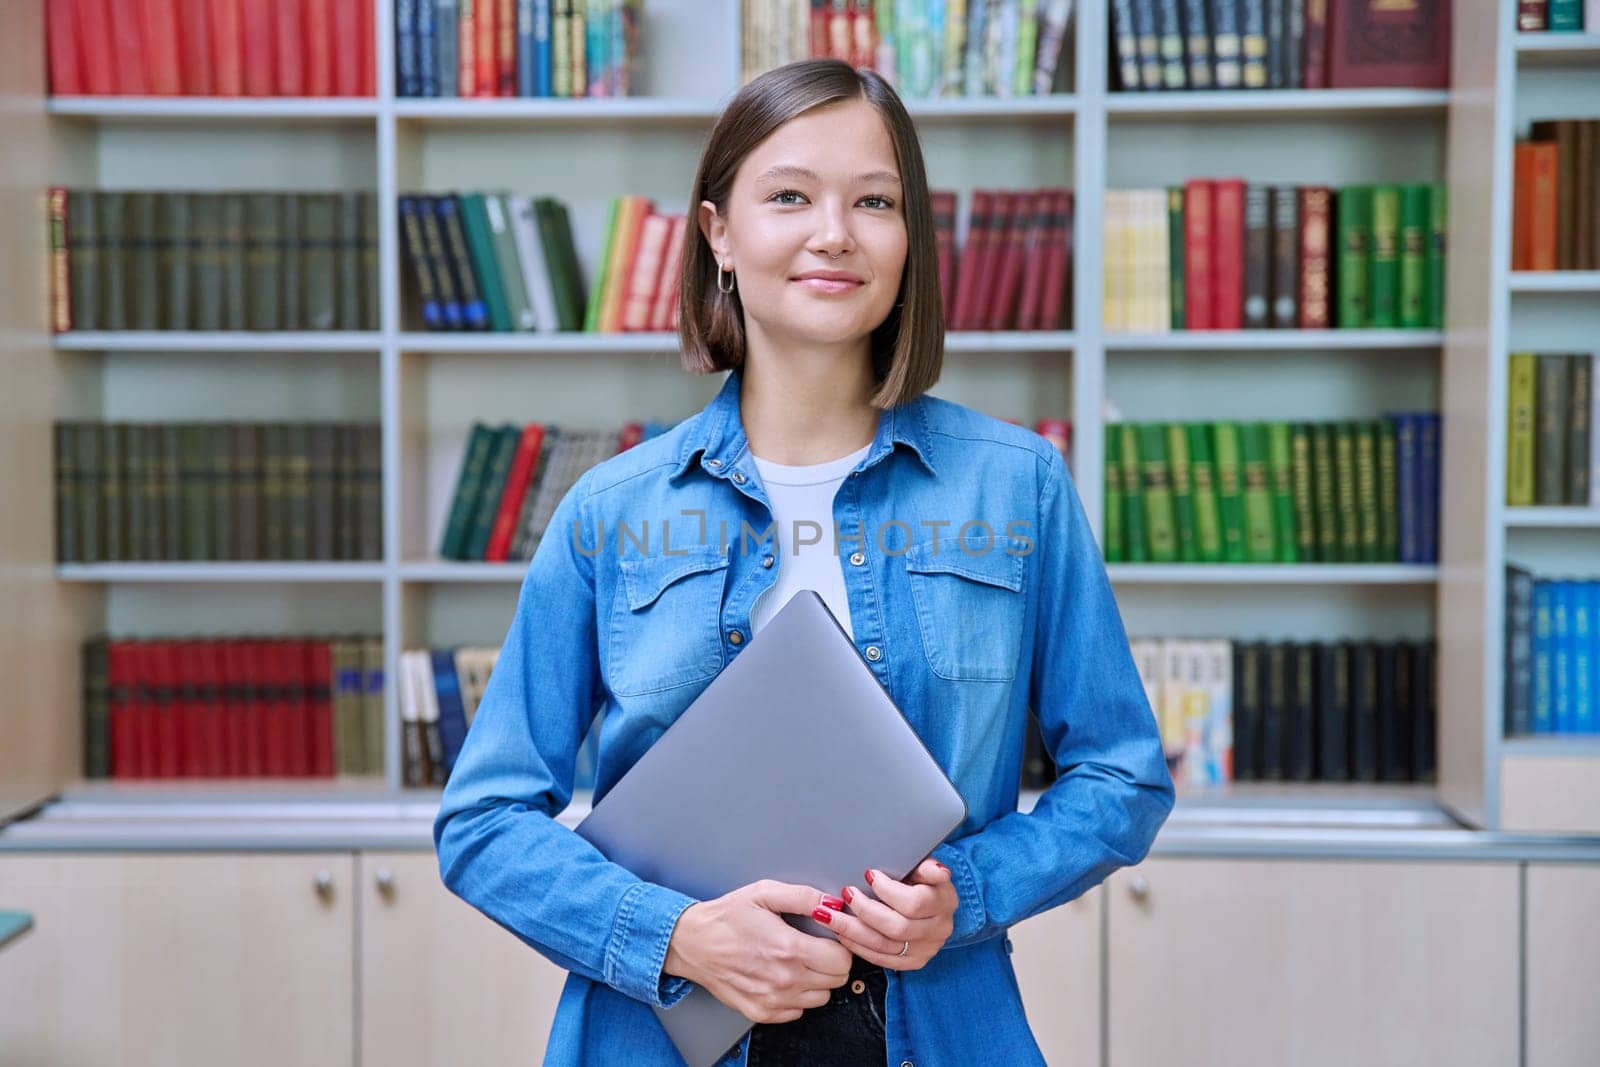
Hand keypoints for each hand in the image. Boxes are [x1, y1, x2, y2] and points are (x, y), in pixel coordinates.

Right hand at [662, 879, 852, 1023]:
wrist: (691, 943)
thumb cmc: (726, 917)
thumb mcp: (764, 893)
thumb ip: (804, 897)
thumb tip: (834, 904)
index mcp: (788, 948)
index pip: (842, 960)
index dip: (840, 945)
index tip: (830, 938)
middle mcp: (783, 980)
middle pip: (837, 981)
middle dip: (832, 962)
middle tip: (814, 947)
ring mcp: (772, 1000)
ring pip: (821, 998)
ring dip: (817, 980)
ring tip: (797, 961)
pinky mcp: (761, 1012)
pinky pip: (798, 1011)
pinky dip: (797, 996)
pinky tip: (782, 976)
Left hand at [821, 858, 957, 970]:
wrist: (932, 907)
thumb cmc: (922, 880)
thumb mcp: (926, 866)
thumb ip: (927, 867)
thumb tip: (937, 870)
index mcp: (944, 902)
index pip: (915, 902)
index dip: (888, 890)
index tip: (868, 874)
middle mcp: (938, 930)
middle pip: (897, 927)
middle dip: (865, 910)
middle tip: (844, 893)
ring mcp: (925, 950)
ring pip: (884, 946)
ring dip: (852, 930)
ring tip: (828, 914)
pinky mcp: (911, 962)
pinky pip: (880, 959)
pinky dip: (857, 946)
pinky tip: (840, 932)